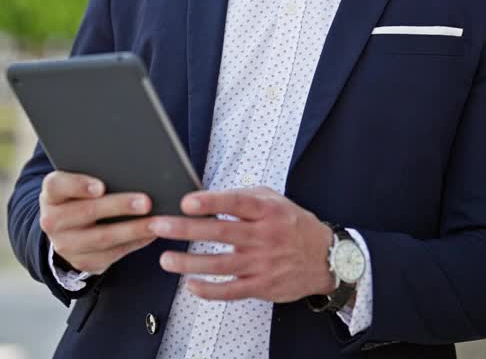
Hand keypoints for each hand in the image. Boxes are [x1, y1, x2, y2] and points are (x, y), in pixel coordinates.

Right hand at [38, 170, 155, 274]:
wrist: (68, 230)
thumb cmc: (82, 196)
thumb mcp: (79, 183)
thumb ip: (98, 173)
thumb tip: (134, 166)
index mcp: (51, 194)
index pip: (58, 186)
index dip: (78, 185)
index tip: (101, 186)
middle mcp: (52, 220)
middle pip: (86, 212)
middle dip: (119, 206)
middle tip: (146, 202)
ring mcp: (65, 245)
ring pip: (103, 238)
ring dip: (134, 229)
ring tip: (157, 222)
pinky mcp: (83, 262)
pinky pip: (113, 254)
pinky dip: (135, 243)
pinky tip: (152, 234)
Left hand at [148, 187, 335, 302]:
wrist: (325, 258)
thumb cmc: (293, 224)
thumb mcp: (275, 200)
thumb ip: (244, 196)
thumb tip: (208, 196)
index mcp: (266, 211)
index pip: (235, 203)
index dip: (210, 202)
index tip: (186, 202)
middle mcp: (264, 236)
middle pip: (220, 232)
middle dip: (186, 229)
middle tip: (159, 226)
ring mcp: (262, 263)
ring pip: (220, 264)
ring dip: (190, 263)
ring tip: (166, 259)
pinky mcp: (261, 285)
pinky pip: (231, 290)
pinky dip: (209, 290)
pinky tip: (190, 285)